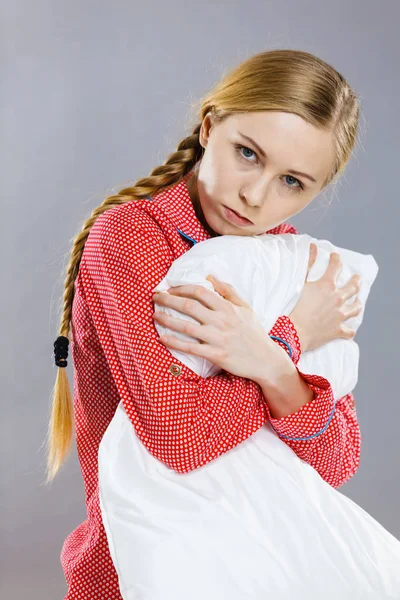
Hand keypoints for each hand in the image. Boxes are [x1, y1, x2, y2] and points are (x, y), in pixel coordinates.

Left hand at [152, 275, 270, 379]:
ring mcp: (218, 338)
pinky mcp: (216, 355)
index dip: (181, 288)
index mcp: (228, 307)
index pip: (200, 291)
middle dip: (168, 300)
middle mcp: (222, 321)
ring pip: (186, 326)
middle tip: (155, 297)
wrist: (266, 360)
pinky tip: (162, 338)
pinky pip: (190, 348)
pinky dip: (174, 343)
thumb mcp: (245, 307)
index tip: (170, 289)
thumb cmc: (254, 333)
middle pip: (189, 306)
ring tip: (154, 316)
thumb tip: (210, 276)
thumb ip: (228, 291)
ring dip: (167, 320)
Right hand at [288, 244, 361, 351]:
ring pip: (355, 308)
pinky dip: (349, 330)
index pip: (336, 267)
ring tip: (357, 302)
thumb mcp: (300, 282)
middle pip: (353, 287)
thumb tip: (313, 246)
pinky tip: (349, 329)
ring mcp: (340, 315)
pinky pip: (349, 331)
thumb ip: (308, 263)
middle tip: (356, 278)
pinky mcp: (339, 330)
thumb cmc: (294, 306)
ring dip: (357, 304)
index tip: (336, 257)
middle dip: (355, 280)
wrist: (295, 331)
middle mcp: (337, 298)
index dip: (336, 259)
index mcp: (327, 285)